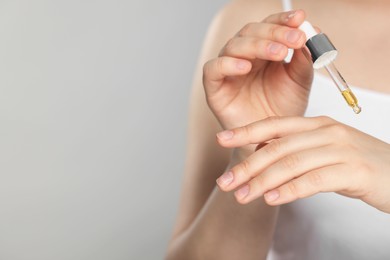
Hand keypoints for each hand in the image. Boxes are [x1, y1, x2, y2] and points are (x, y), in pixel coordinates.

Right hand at [203, 10, 312, 129]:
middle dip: (275, 33)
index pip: (269, 26)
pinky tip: (245, 67)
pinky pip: (213, 69)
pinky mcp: (214, 87)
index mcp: (264, 50)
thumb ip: (303, 58)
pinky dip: (227, 64)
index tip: (300, 19)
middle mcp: (244, 56)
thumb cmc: (282, 109)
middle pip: (251, 32)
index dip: (282, 20)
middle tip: (295, 39)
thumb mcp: (300, 81)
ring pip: (233, 46)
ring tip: (279, 53)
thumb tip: (310, 33)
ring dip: (256, 45)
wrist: (271, 140)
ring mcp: (227, 70)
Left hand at [215, 116, 389, 212]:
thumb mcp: (325, 152)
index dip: (246, 131)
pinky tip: (272, 199)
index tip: (221, 139)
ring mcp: (341, 149)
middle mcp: (327, 132)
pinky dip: (289, 190)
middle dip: (247, 166)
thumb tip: (261, 156)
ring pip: (291, 164)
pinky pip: (313, 180)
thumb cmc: (359, 165)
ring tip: (242, 196)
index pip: (274, 125)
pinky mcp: (354, 171)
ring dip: (262, 182)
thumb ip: (297, 151)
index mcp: (318, 124)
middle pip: (277, 147)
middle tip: (225, 183)